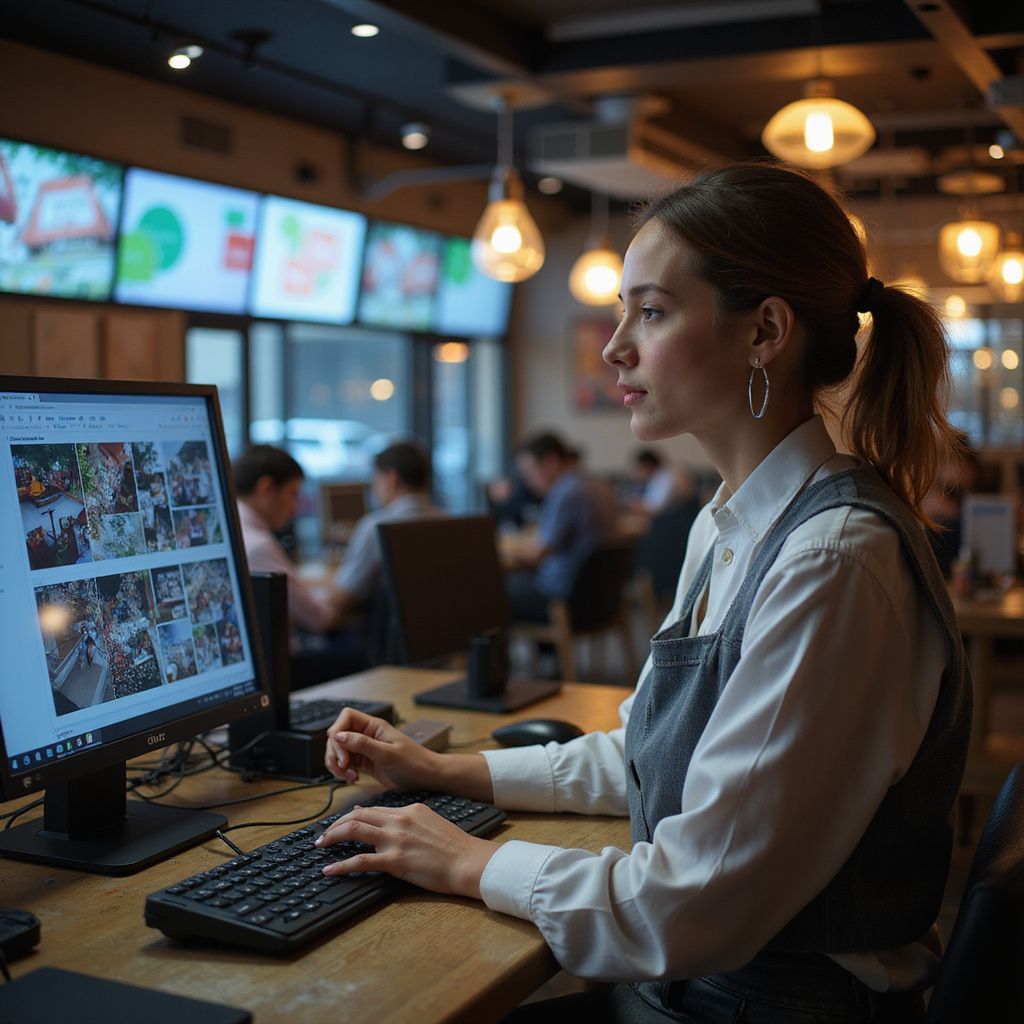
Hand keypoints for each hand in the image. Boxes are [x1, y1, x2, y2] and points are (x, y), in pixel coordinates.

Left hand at [315, 801, 496, 897]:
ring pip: (354, 830)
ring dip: (332, 837)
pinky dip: (341, 865)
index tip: (341, 824)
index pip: (373, 809)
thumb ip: (411, 821)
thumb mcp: (432, 824)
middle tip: (323, 835)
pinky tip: (330, 870)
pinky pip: (360, 860)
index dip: (353, 816)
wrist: (468, 861)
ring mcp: (396, 839)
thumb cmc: (456, 847)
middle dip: (336, 825)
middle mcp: (400, 820)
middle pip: (358, 816)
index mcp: (410, 810)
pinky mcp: (395, 861)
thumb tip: (392, 825)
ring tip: (320, 845)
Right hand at [324, 707, 439, 789]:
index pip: (346, 717)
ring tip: (350, 776)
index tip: (341, 749)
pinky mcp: (364, 762)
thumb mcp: (387, 754)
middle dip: (336, 752)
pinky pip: (345, 763)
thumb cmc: (413, 762)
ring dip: (338, 764)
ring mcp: (364, 748)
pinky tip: (353, 778)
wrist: (426, 777)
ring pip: (339, 750)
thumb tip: (338, 736)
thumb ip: (362, 744)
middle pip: (338, 735)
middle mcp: (367, 734)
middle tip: (345, 767)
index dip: (338, 731)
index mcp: (374, 726)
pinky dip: (343, 771)